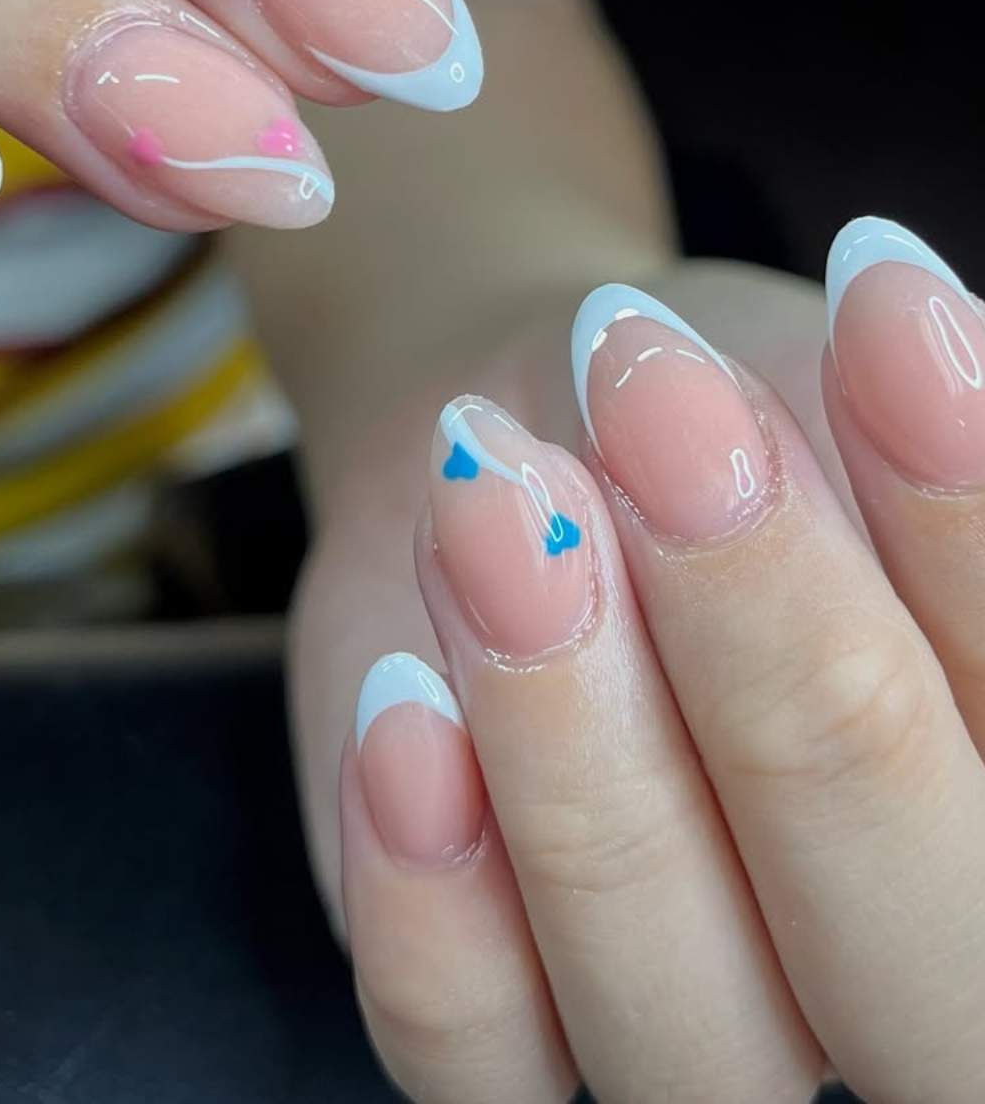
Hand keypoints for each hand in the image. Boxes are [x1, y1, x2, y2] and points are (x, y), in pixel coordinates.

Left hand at [310, 223, 984, 1100]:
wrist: (520, 426)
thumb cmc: (716, 407)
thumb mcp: (827, 383)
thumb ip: (911, 439)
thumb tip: (937, 356)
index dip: (972, 523)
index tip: (886, 308)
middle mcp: (898, 966)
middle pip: (911, 946)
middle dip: (784, 653)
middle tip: (669, 412)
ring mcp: (700, 1023)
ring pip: (681, 1019)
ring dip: (580, 741)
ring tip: (498, 499)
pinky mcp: (500, 1023)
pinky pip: (471, 1047)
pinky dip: (432, 885)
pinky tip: (407, 697)